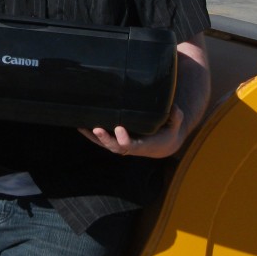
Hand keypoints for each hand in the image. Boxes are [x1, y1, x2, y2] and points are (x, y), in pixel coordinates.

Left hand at [79, 105, 193, 158]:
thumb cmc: (169, 131)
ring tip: (82, 127)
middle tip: (97, 129)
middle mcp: (131, 146)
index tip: (120, 129)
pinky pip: (101, 139)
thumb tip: (174, 108)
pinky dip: (90, 134)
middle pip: (115, 146)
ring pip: (104, 144)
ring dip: (93, 137)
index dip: (124, 140)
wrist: (163, 144)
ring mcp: (122, 144)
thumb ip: (176, 117)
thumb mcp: (176, 124)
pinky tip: (80, 125)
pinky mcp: (116, 140)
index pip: (132, 146)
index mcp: (144, 145)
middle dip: (105, 139)